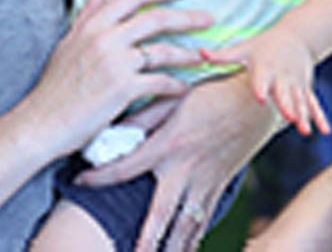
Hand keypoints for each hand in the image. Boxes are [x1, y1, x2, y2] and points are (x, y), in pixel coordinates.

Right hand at [22, 0, 212, 157]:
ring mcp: (115, 63)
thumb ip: (88, 15)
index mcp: (92, 25)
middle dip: (187, 17)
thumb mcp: (69, 42)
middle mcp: (105, 38)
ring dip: (188, 54)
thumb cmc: (56, 85)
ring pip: (163, 51)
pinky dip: (176, 86)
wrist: (44, 120)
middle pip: (155, 19)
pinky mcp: (124, 89)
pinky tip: (184, 89)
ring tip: (204, 57)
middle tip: (210, 19)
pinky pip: (161, 83)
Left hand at [74, 72, 281, 251]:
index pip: (125, 166)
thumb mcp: (170, 99)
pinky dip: (193, 238)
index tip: (78, 182)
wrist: (253, 103)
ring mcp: (205, 182)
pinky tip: (185, 249)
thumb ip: (140, 117)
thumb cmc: (208, 95)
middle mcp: (185, 170)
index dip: (99, 176)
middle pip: (162, 214)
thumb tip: (111, 130)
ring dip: (173, 248)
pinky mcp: (219, 187)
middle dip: (146, 240)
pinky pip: (204, 219)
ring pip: (186, 225)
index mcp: (167, 145)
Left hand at [201, 28, 331, 136]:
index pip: (261, 79)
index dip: (260, 87)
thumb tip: (199, 53)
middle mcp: (281, 76)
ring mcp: (296, 84)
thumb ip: (223, 55)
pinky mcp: (306, 89)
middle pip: (284, 93)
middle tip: (289, 118)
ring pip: (300, 101)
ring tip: (305, 131)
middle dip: (287, 105)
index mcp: (264, 67)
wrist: (295, 36)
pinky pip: (314, 103)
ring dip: (304, 116)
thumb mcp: (243, 48)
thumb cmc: (262, 45)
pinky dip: (320, 116)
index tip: (260, 98)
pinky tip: (325, 131)